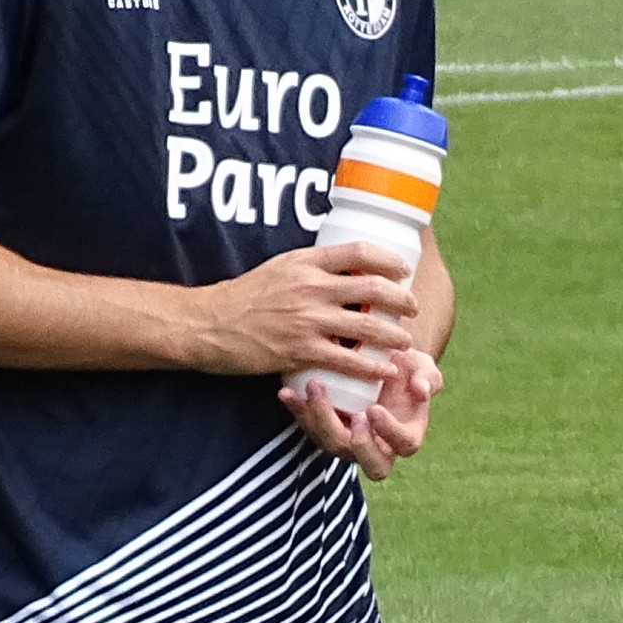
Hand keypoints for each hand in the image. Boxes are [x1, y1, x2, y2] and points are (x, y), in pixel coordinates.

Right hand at [204, 239, 414, 384]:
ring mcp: (307, 320)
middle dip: (401, 299)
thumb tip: (343, 267)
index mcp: (305, 262)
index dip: (389, 259)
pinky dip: (372, 367)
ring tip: (406, 341)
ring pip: (366, 326)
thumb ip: (310, 267)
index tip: (404, 268)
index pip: (359, 252)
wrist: (210, 324)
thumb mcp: (278, 267)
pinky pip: (347, 360)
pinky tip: (386, 370)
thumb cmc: (244, 296)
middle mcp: (310, 287)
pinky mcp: (301, 351)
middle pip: (372, 288)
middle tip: (412, 308)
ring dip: (394, 334)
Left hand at [284, 343, 438, 480]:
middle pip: (369, 462)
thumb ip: (428, 377)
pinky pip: (310, 427)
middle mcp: (377, 446)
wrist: (379, 362)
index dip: (390, 432)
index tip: (375, 409)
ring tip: (315, 386)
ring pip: (333, 445)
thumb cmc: (406, 368)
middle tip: (353, 414)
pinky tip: (287, 392)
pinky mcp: (325, 429)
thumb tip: (420, 388)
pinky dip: (298, 410)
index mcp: (406, 435)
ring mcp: (349, 441)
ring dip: (322, 419)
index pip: (404, 445)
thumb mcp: (422, 366)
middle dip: (358, 442)